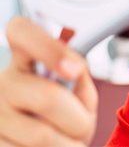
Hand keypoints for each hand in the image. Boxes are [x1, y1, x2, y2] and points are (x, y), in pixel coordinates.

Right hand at [0, 17, 97, 145]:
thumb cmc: (67, 116)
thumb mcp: (79, 90)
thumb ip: (78, 73)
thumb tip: (73, 68)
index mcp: (24, 59)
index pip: (21, 32)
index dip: (48, 48)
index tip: (73, 69)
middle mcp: (2, 83)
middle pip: (46, 97)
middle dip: (76, 118)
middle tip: (81, 125)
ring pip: (40, 135)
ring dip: (67, 144)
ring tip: (67, 141)